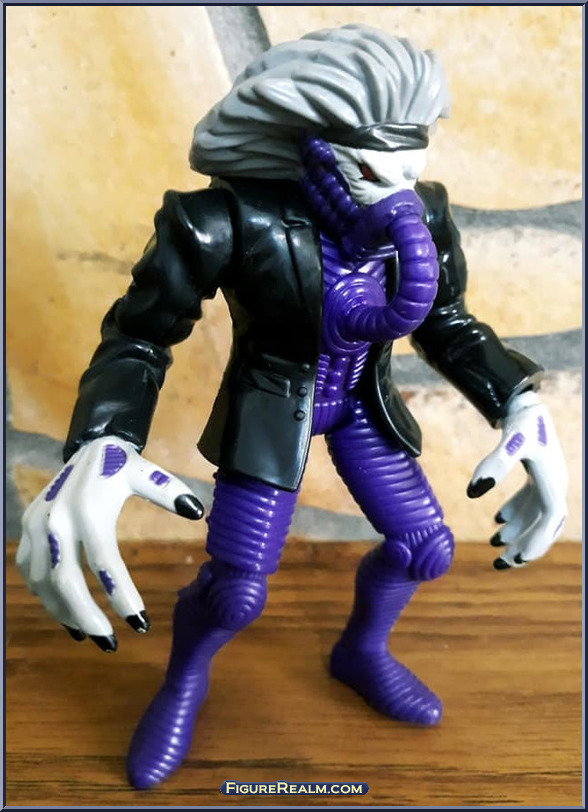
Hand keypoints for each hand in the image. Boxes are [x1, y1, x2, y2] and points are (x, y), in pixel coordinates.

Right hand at [17, 436, 203, 650]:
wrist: (87, 446)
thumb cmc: (122, 464)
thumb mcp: (147, 473)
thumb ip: (169, 491)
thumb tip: (197, 512)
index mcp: (89, 507)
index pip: (104, 562)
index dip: (121, 596)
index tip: (140, 623)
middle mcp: (57, 518)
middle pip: (66, 580)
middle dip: (87, 616)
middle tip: (110, 643)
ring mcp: (37, 525)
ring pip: (44, 583)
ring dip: (65, 613)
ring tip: (91, 636)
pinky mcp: (27, 529)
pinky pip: (31, 574)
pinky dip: (47, 599)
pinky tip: (68, 616)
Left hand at [466, 392, 566, 569]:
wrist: (525, 400)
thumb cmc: (521, 420)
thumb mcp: (510, 441)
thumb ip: (494, 464)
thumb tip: (473, 492)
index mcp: (553, 480)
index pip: (550, 519)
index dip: (536, 540)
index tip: (516, 557)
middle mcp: (554, 482)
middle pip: (544, 524)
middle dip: (525, 545)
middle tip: (502, 563)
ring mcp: (547, 479)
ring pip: (535, 515)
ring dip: (518, 531)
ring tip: (494, 543)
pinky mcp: (538, 473)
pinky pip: (530, 501)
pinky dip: (515, 513)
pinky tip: (497, 520)